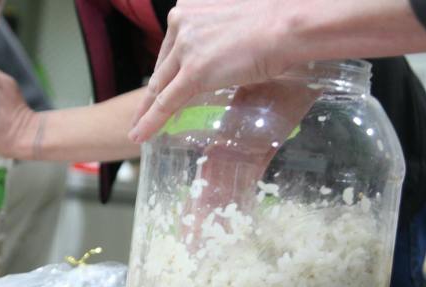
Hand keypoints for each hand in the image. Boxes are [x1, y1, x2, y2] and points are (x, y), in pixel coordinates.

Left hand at [129, 0, 291, 142]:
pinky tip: (140, 135)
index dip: (165, 70)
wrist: (288, 24)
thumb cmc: (274, 22)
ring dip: (145, 111)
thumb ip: (217, 35)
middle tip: (141, 113)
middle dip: (151, 93)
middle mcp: (181, 23)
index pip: (171, 47)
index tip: (159, 84)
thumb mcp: (234, 22)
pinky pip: (166, 102)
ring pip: (160, 86)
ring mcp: (186, 48)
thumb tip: (223, 53)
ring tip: (137, 129)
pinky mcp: (194, 72)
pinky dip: (151, 121)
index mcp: (188, 8)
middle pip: (162, 67)